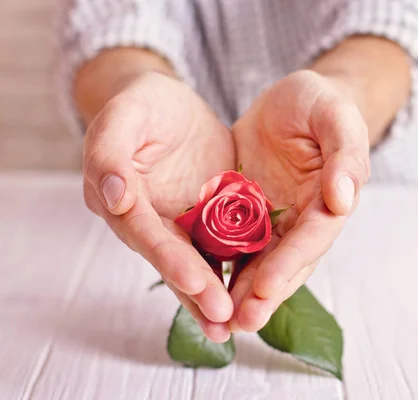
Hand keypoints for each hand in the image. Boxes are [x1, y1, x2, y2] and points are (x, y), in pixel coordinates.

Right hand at [82, 72, 234, 341]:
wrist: (172, 107)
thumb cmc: (144, 104)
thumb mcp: (126, 113)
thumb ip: (110, 150)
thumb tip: (112, 198)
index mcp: (121, 196)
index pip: (144, 232)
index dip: (168, 258)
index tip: (196, 282)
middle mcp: (147, 220)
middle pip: (170, 258)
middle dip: (195, 289)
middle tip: (222, 318)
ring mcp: (177, 224)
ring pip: (194, 263)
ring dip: (210, 296)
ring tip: (231, 326)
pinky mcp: (206, 220)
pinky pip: (219, 249)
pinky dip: (232, 273)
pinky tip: (248, 298)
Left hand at [229, 70, 369, 331]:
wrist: (290, 102)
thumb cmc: (318, 103)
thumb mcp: (334, 114)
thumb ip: (345, 153)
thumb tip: (343, 199)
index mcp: (330, 198)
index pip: (314, 235)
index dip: (292, 261)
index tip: (266, 285)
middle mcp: (304, 218)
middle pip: (288, 261)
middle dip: (266, 293)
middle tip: (243, 320)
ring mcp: (276, 220)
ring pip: (261, 262)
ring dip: (244, 293)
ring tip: (224, 322)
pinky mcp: (247, 215)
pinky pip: (234, 244)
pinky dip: (222, 268)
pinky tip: (202, 289)